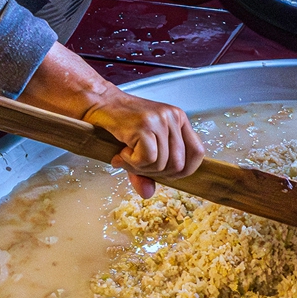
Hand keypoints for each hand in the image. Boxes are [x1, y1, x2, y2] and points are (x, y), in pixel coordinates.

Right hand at [19, 42, 204, 197]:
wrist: (98, 103)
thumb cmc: (120, 124)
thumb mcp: (139, 148)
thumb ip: (146, 172)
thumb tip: (148, 194)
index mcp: (180, 120)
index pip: (198, 153)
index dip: (184, 170)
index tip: (164, 174)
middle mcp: (174, 117)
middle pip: (178, 164)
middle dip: (155, 173)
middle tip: (136, 165)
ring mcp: (160, 120)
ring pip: (162, 164)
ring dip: (140, 168)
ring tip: (125, 156)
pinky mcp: (144, 125)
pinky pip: (147, 159)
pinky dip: (131, 163)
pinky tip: (121, 153)